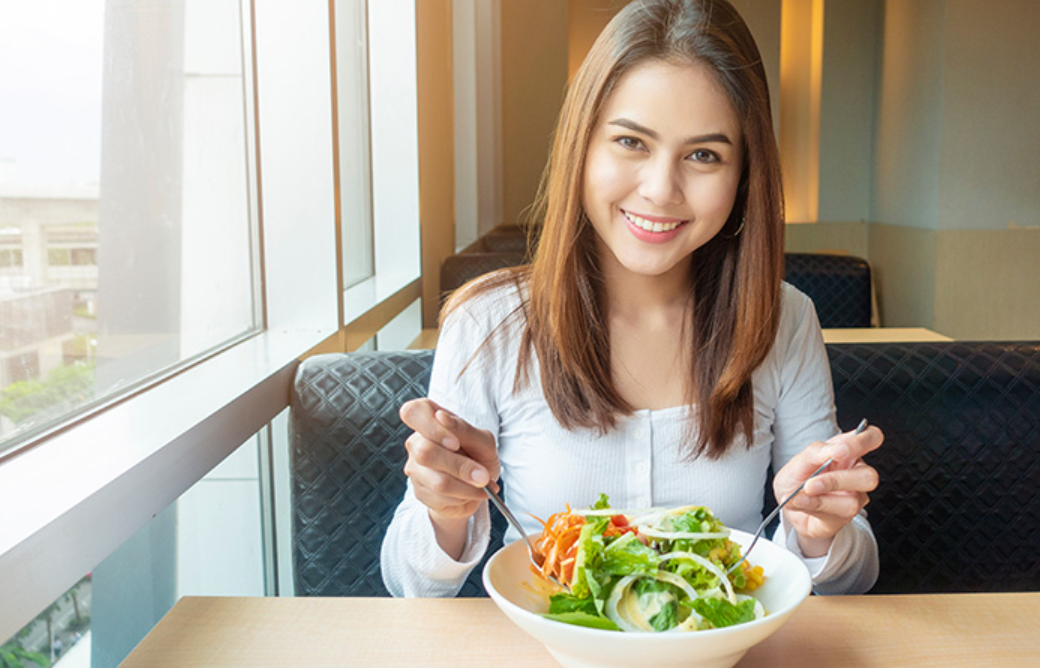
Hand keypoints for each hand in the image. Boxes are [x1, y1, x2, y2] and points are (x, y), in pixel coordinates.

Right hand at [399, 398, 498, 525]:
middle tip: (482, 474)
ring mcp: (414, 468)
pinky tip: (469, 492)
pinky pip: (441, 499)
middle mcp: (416, 442)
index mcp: (429, 421)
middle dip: (460, 466)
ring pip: (438, 481)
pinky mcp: (419, 492)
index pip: (412, 412)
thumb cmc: (479, 456)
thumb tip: (442, 417)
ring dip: (468, 486)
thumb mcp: (482, 440)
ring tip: (483, 485)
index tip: (455, 442)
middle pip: (425, 452)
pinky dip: (464, 497)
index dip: (432, 427)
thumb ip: (464, 429)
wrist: (480, 486)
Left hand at [774, 424, 882, 557]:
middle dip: (838, 480)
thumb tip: (832, 451)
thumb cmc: (797, 479)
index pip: (871, 438)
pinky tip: (801, 501)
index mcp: (848, 451)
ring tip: (804, 491)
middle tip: (812, 482)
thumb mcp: (798, 461)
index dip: (862, 442)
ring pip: (854, 499)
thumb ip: (815, 452)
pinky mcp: (845, 515)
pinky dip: (815, 505)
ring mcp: (854, 496)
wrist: (788, 505)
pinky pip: (837, 513)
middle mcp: (856, 472)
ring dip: (823, 496)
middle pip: (869, 476)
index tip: (838, 451)